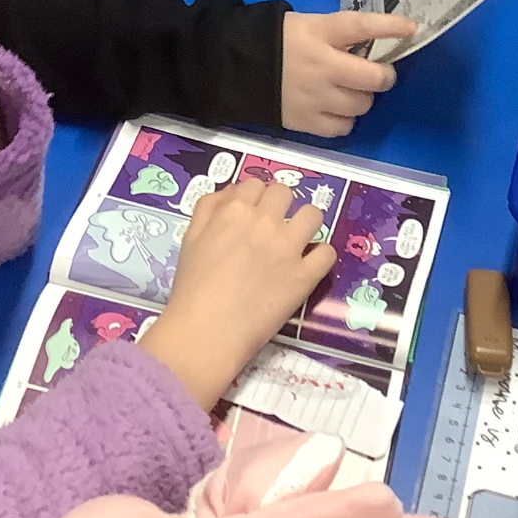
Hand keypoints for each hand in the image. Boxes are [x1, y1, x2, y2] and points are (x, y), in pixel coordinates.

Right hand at [136, 179, 335, 409]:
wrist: (205, 332)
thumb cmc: (191, 288)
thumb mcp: (190, 238)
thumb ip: (208, 208)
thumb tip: (231, 193)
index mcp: (235, 211)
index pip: (256, 185)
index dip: (255, 198)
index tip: (253, 214)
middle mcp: (265, 222)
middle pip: (285, 193)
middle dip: (279, 206)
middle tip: (273, 228)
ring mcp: (288, 248)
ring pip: (313, 215)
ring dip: (305, 224)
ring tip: (296, 242)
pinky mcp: (305, 276)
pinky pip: (327, 253)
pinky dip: (320, 257)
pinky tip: (308, 266)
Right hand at [283, 11, 414, 135]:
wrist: (236, 67)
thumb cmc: (277, 41)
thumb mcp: (308, 24)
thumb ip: (339, 33)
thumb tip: (375, 42)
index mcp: (320, 33)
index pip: (362, 26)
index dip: (390, 27)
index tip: (412, 28)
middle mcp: (322, 66)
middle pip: (373, 77)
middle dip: (383, 76)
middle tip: (376, 73)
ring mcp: (316, 97)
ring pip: (362, 104)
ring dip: (363, 97)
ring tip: (350, 91)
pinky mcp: (307, 122)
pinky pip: (344, 127)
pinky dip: (346, 119)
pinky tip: (336, 109)